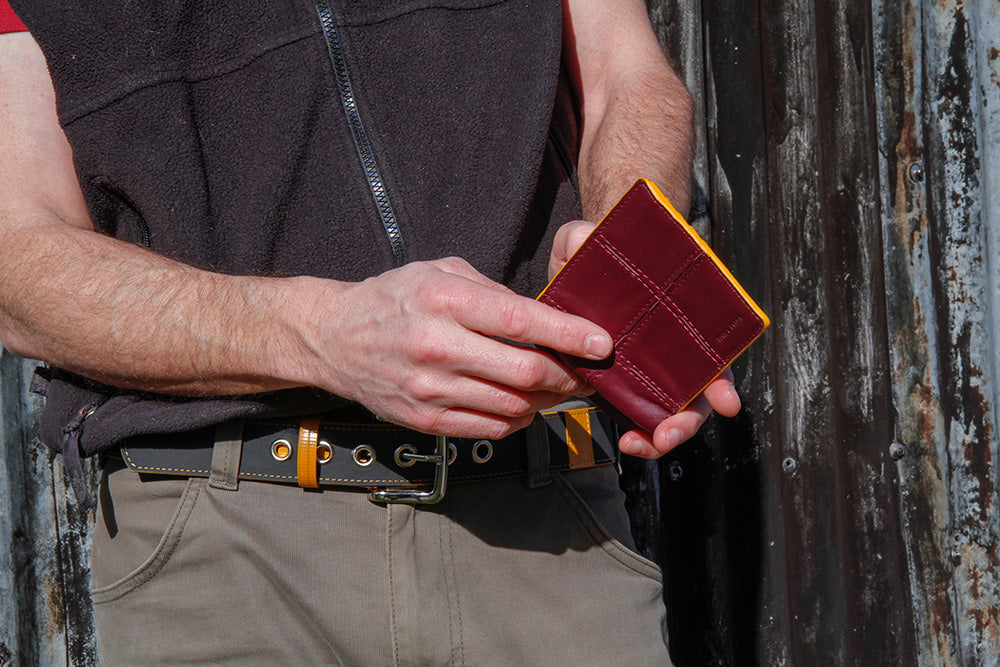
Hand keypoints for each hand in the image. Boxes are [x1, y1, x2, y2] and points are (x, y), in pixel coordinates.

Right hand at [295, 257, 612, 438]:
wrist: (334, 339)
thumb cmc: (393, 299)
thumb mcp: (441, 272)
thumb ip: (494, 293)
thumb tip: (544, 317)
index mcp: (444, 300)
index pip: (520, 320)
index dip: (569, 334)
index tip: (601, 344)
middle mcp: (437, 346)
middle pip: (525, 372)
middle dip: (569, 376)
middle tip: (587, 372)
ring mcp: (430, 389)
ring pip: (514, 404)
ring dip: (546, 399)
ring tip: (554, 385)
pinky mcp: (426, 420)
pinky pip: (491, 427)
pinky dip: (517, 416)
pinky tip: (520, 400)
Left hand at [549, 220, 741, 458]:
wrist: (575, 266)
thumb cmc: (594, 251)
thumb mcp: (583, 238)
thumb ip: (582, 236)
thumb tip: (586, 240)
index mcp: (677, 315)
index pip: (712, 350)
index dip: (720, 379)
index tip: (724, 401)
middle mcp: (672, 346)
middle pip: (695, 393)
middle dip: (688, 420)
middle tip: (669, 433)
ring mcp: (648, 367)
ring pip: (671, 412)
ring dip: (662, 435)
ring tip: (641, 443)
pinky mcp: (621, 381)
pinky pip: (640, 414)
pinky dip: (640, 432)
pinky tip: (627, 438)